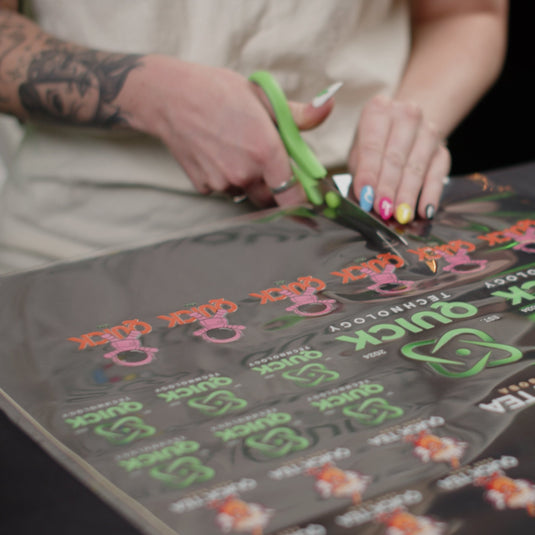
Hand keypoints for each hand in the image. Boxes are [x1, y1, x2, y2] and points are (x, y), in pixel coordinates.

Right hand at [126, 56, 332, 207]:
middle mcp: (244, 174)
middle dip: (275, 185)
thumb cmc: (217, 92)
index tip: (307, 197)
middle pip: (272, 197)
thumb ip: (299, 114)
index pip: (294, 196)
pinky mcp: (204, 187)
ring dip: (250, 181)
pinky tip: (219, 154)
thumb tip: (328, 107)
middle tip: (267, 160)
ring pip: (247, 193)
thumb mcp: (263, 96)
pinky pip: (226, 190)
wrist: (169, 98)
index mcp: (265, 152)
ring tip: (238, 149)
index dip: (303, 201)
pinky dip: (227, 179)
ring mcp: (222, 183)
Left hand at [349, 95, 449, 222]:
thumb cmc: (375, 142)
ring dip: (408, 194)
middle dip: (388, 188)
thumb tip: (366, 198)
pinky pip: (438, 174)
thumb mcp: (358, 150)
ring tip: (401, 215)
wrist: (405, 124)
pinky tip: (425, 211)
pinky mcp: (442, 149)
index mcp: (378, 110)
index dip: (369, 174)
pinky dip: (431, 194)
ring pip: (417, 167)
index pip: (373, 146)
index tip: (366, 197)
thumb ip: (361, 172)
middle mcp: (406, 114)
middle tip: (383, 210)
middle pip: (396, 158)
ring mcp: (428, 130)